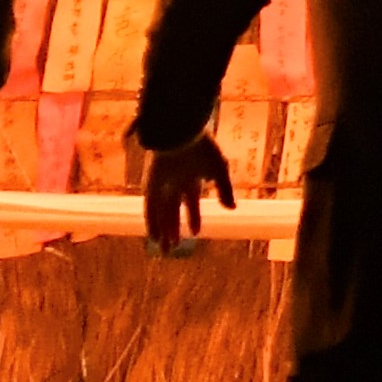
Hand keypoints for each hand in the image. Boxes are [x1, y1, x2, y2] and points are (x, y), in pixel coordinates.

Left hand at [144, 132, 233, 253]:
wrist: (183, 131)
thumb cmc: (203, 148)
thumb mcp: (219, 170)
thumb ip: (225, 189)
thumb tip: (232, 209)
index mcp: (191, 177)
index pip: (191, 202)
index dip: (193, 217)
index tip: (196, 233)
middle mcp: (175, 182)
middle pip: (172, 210)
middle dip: (174, 228)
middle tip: (174, 248)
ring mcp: (162, 184)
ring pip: (161, 212)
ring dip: (163, 230)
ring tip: (165, 250)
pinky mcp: (151, 183)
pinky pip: (150, 207)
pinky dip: (152, 222)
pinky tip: (153, 237)